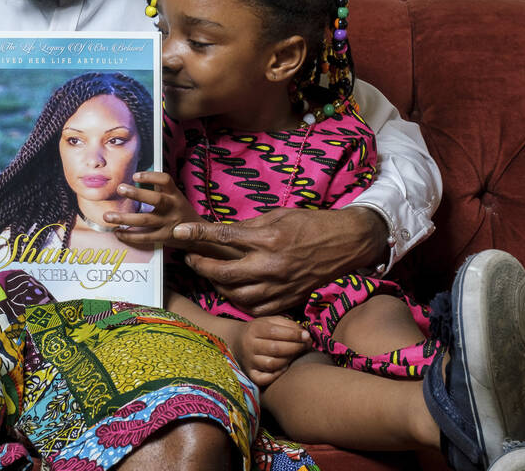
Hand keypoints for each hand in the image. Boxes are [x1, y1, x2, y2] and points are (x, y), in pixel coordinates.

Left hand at [105, 171, 203, 249]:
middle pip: (156, 200)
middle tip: (120, 188)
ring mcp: (168, 223)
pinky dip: (129, 235)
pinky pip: (144, 237)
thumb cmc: (180, 210)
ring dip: (124, 218)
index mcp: (175, 194)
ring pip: (145, 220)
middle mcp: (172, 207)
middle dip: (137, 194)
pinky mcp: (164, 237)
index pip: (165, 181)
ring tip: (107, 216)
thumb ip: (159, 187)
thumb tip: (137, 176)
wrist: (198, 233)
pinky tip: (117, 232)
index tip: (135, 175)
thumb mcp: (175, 196)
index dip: (151, 177)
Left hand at [171, 207, 387, 315]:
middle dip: (200, 266)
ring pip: (236, 295)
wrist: (345, 243)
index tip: (179, 232)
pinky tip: (234, 291)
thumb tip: (221, 233)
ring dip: (217, 286)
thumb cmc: (310, 223)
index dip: (197, 235)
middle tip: (192, 259)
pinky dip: (240, 301)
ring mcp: (280, 286)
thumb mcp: (277, 215)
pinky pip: (256, 309)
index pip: (223, 237)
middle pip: (223, 273)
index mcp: (268, 238)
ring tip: (210, 275)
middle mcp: (271, 265)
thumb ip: (248, 227)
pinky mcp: (288, 299)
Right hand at [233, 316, 311, 387]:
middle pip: (275, 348)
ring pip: (271, 364)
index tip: (307, 336)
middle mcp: (249, 345)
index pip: (274, 332)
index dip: (293, 334)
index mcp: (253, 329)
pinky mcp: (250, 374)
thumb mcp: (270, 321)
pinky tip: (285, 367)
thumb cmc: (259, 331)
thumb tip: (305, 335)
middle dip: (295, 347)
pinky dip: (278, 374)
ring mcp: (249, 361)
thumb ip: (287, 325)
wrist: (236, 342)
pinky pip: (265, 378)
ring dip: (288, 360)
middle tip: (307, 346)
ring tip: (296, 355)